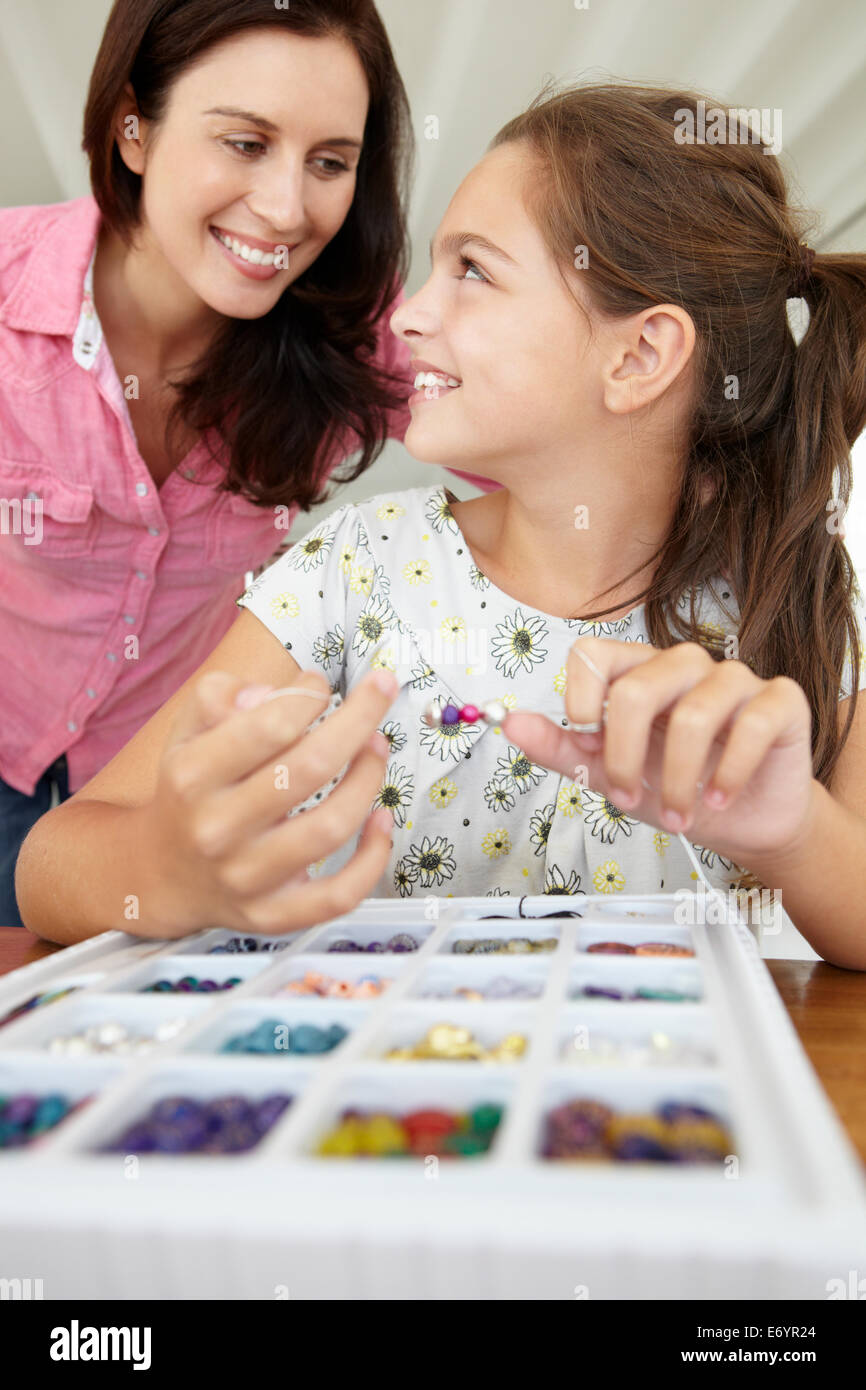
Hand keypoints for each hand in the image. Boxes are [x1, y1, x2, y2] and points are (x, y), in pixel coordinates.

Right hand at [143, 667, 397, 935]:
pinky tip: (380, 818)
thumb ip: (220, 696)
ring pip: (331, 826)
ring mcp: (246, 877)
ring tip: (376, 747)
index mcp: (192, 776)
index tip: (321, 684)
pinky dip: (373, 858)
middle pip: (309, 768)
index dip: (310, 696)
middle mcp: (217, 828)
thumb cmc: (189, 792)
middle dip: (358, 720)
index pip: (269, 726)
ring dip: (368, 778)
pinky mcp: (272, 914)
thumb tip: (277, 693)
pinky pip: (339, 895)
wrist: (159, 873)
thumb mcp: (185, 732)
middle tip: (380, 690)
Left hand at [503, 635, 817, 867]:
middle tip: (630, 799)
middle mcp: (684, 667)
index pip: (594, 653)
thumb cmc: (676, 789)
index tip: (584, 742)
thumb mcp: (610, 775)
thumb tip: (512, 724)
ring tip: (681, 813)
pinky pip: (752, 724)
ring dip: (680, 780)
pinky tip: (719, 798)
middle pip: (636, 690)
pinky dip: (730, 772)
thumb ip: (563, 748)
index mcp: (638, 673)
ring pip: (695, 714)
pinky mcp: (779, 701)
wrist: (743, 821)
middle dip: (625, 759)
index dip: (579, 698)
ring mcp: (733, 680)